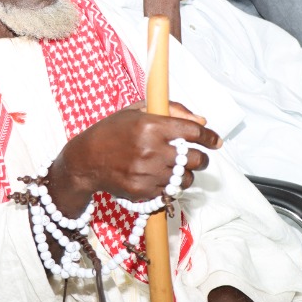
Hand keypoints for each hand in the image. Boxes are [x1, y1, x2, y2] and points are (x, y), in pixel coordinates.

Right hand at [45, 101, 220, 216]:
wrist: (86, 160)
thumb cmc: (112, 131)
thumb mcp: (137, 110)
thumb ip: (172, 111)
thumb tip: (202, 122)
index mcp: (151, 125)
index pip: (193, 132)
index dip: (210, 137)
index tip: (215, 141)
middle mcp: (151, 150)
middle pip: (195, 159)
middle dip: (201, 158)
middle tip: (195, 157)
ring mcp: (147, 173)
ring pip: (185, 179)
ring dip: (185, 174)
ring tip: (173, 168)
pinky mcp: (142, 191)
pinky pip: (169, 191)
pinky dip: (168, 185)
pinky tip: (157, 176)